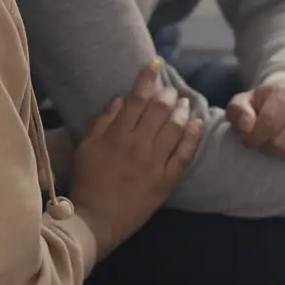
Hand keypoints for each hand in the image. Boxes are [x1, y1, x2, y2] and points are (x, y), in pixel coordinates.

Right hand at [69, 61, 203, 258]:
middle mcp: (138, 146)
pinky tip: (198, 124)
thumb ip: (102, 123)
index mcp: (116, 136)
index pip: (136, 100)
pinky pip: (184, 155)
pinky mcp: (166, 181)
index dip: (147, 80)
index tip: (155, 65)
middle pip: (159, 111)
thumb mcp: (86, 148)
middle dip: (168, 94)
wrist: (98, 219)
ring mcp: (154, 163)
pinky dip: (193, 137)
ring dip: (182, 111)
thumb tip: (121, 100)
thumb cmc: (88, 181)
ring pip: (175, 128)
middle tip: (171, 90)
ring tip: (185, 102)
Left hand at [226, 79, 284, 170]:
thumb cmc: (266, 104)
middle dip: (270, 148)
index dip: (254, 138)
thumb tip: (248, 127)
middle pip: (284, 142)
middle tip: (267, 142)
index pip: (269, 123)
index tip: (249, 140)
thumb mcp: (244, 102)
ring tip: (283, 145)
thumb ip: (238, 111)